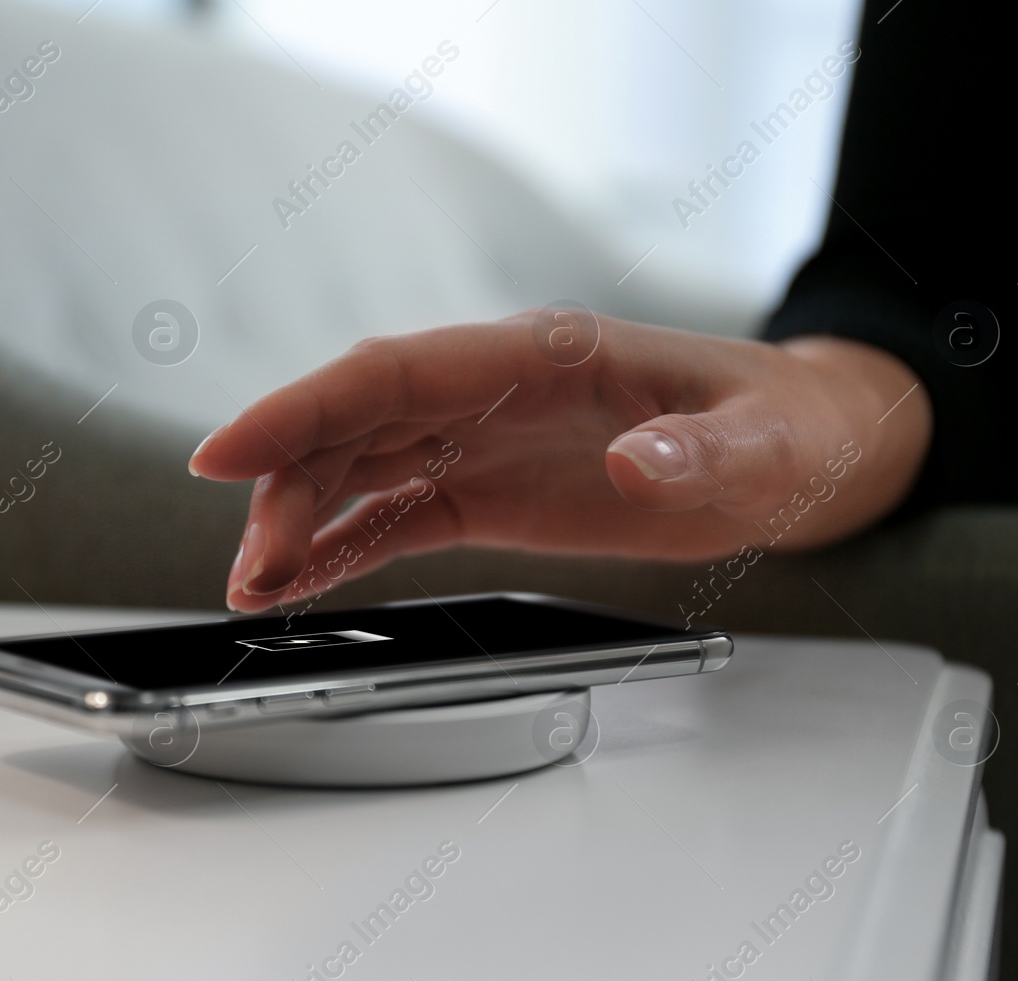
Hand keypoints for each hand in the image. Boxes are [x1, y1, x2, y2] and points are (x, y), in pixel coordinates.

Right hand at [188, 310, 930, 612]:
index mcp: (540, 354)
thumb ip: (702, 450)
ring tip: (255, 588)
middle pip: (354, 424)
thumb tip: (638, 465)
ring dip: (299, 522)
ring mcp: (483, 440)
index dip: (300, 409)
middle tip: (249, 567)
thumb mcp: (764, 442)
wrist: (793, 448)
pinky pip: (394, 514)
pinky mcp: (489, 491)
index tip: (224, 453)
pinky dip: (340, 545)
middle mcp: (491, 389)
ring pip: (358, 468)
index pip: (392, 372)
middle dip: (286, 487)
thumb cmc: (780, 424)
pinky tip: (297, 581)